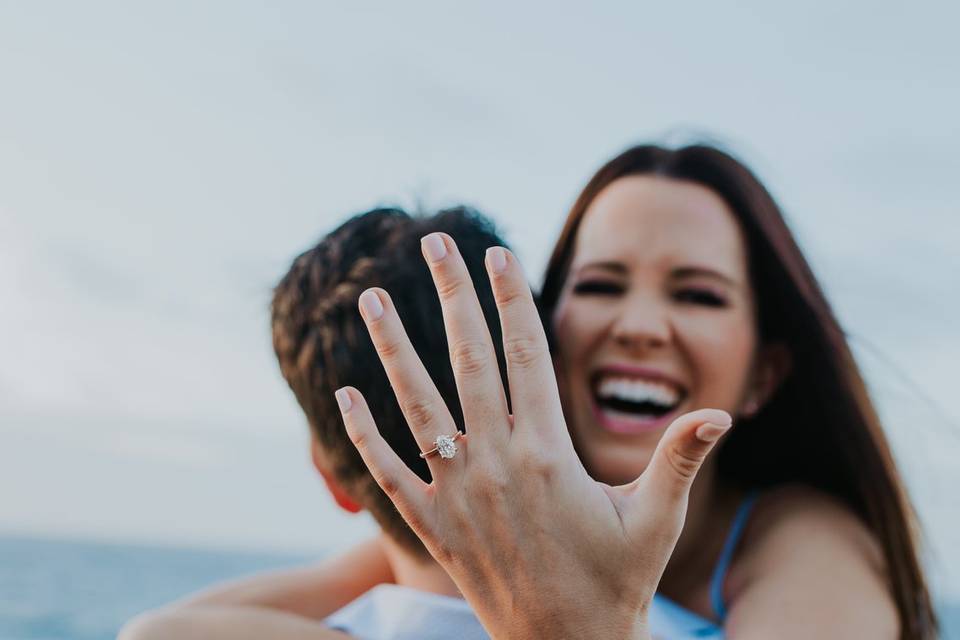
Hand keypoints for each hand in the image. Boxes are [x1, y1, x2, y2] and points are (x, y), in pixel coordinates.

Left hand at [335, 233, 731, 639]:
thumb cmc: (618, 583)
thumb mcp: (657, 520)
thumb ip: (678, 459)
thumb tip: (721, 412)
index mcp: (547, 452)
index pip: (525, 353)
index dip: (511, 297)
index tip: (497, 252)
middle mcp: (494, 463)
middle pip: (467, 358)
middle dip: (451, 294)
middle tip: (434, 242)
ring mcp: (457, 493)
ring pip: (416, 404)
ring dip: (392, 348)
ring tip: (369, 298)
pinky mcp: (433, 527)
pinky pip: (389, 473)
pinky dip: (364, 434)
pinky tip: (346, 394)